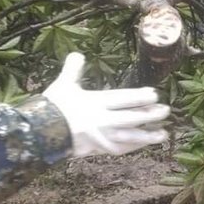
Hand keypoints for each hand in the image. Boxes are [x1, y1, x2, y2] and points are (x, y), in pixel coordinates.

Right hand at [43, 53, 169, 156]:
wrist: (38, 135)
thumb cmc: (53, 108)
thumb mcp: (62, 85)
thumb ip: (73, 69)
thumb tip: (78, 54)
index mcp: (94, 103)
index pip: (123, 99)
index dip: (140, 97)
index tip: (154, 94)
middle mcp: (101, 121)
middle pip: (131, 118)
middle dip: (150, 115)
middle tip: (166, 110)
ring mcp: (101, 138)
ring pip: (130, 137)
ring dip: (148, 136)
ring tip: (164, 133)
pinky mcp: (99, 150)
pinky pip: (121, 149)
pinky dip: (134, 146)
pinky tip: (145, 144)